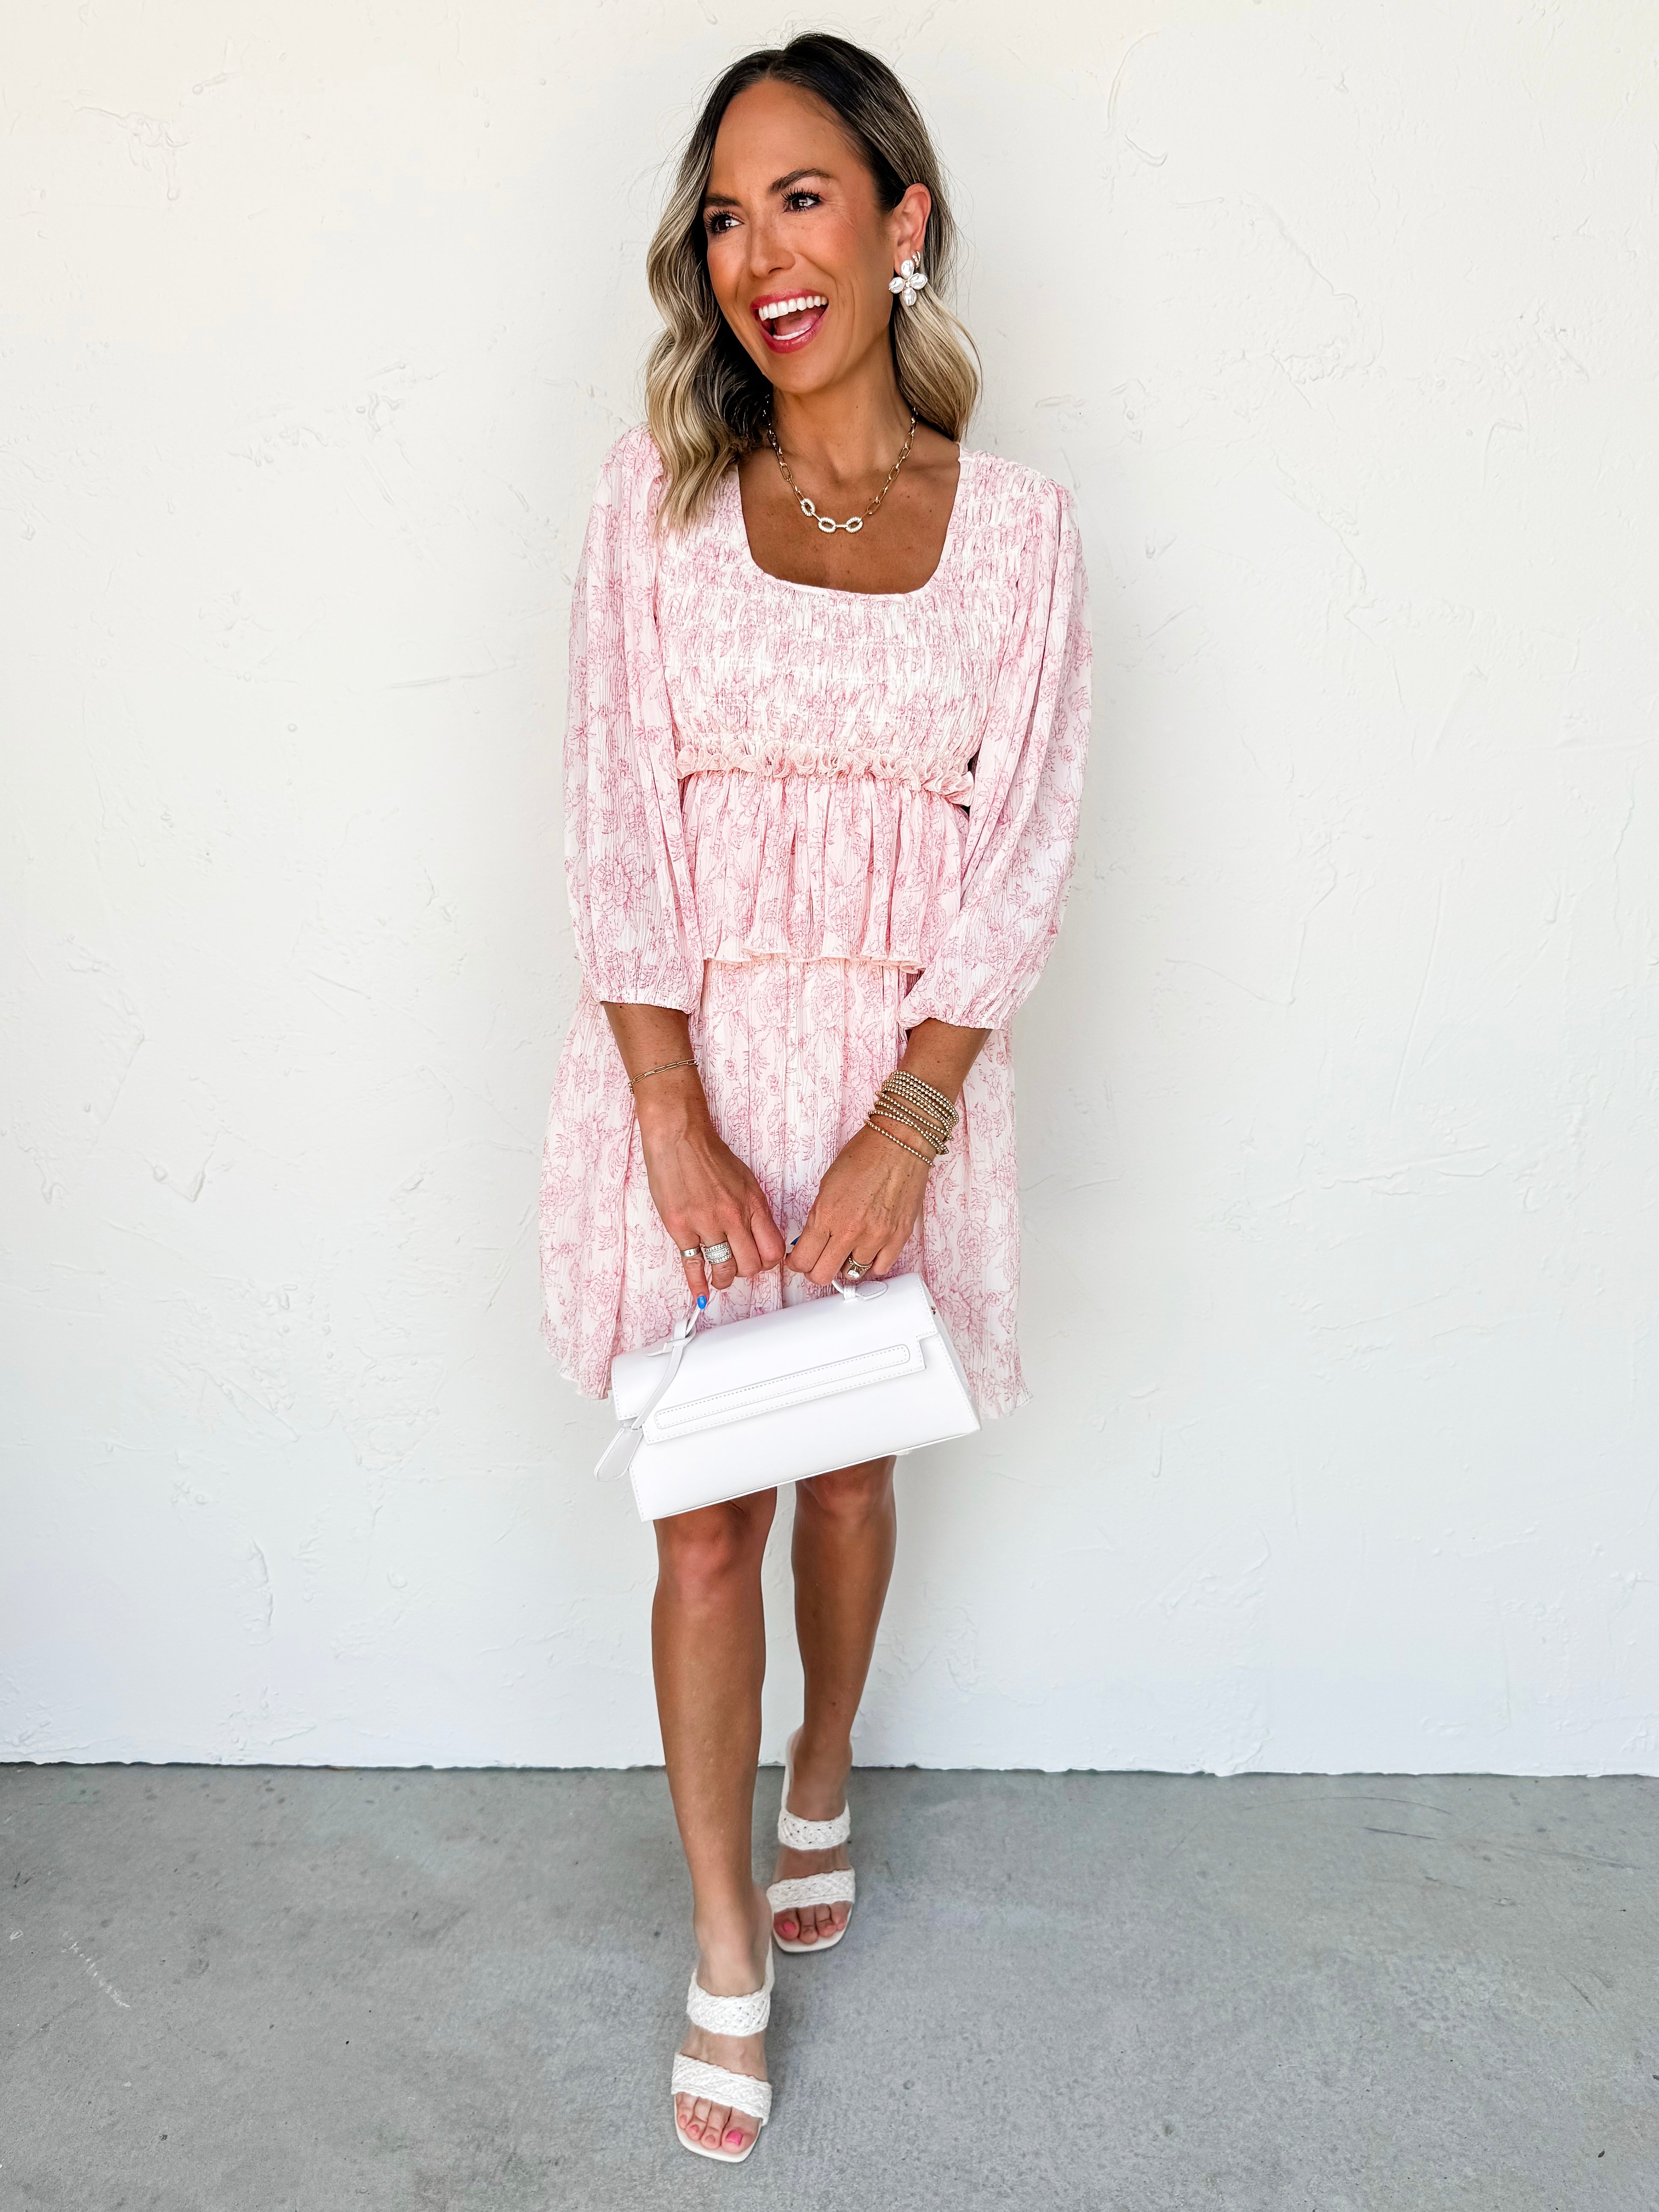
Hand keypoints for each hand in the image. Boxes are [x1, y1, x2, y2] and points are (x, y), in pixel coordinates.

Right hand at [634, 1070, 786, 1297]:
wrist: (678, 1136)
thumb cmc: (709, 1155)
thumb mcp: (746, 1180)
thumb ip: (755, 1210)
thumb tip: (762, 1237)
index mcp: (752, 1204)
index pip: (773, 1250)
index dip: (769, 1262)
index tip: (761, 1262)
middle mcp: (732, 1217)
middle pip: (751, 1266)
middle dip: (747, 1272)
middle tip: (739, 1267)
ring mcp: (705, 1224)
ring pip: (724, 1269)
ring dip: (724, 1279)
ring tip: (721, 1277)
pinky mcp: (680, 1227)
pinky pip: (692, 1264)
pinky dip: (697, 1284)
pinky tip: (701, 1295)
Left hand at [787, 1123, 929, 1287]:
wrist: (899, 1143)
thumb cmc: (864, 1156)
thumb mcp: (827, 1184)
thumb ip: (819, 1217)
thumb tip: (813, 1241)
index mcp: (827, 1214)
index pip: (803, 1259)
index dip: (797, 1264)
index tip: (798, 1261)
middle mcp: (850, 1230)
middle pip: (823, 1275)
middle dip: (815, 1271)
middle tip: (817, 1261)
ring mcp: (877, 1236)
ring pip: (852, 1273)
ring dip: (845, 1265)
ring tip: (846, 1250)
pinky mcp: (899, 1237)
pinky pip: (880, 1268)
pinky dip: (871, 1263)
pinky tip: (868, 1251)